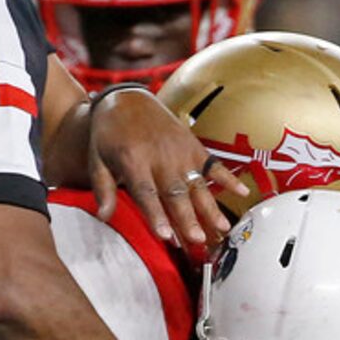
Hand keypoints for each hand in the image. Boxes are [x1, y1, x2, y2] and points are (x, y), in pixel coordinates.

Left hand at [88, 88, 248, 256]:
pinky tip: (243, 193)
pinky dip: (228, 179)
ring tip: (221, 229)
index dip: (156, 215)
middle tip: (197, 240)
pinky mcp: (193, 146)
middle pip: (176, 192)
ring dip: (210, 208)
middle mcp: (160, 156)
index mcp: (133, 159)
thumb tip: (103, 217)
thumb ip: (103, 189)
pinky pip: (213, 165)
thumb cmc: (108, 134)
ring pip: (197, 184)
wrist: (126, 99)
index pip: (146, 192)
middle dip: (188, 217)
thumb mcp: (96, 159)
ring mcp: (180, 151)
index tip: (165, 236)